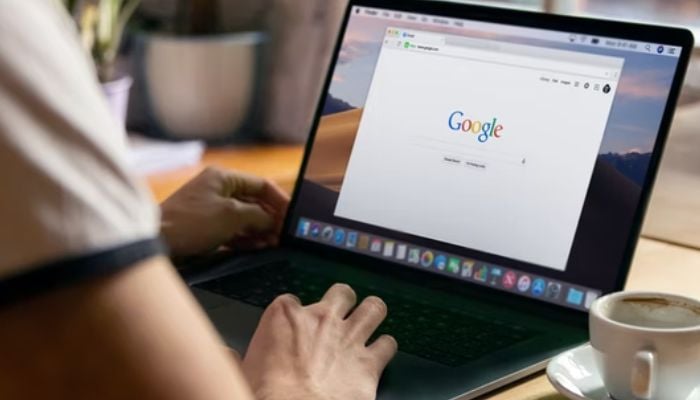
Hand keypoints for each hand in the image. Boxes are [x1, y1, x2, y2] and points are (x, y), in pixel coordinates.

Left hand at [160, 167, 289, 256]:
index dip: (280, 200)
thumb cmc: (191, 222)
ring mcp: (212, 208)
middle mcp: (218, 189)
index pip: (262, 185)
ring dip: (260, 231)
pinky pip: (233, 230)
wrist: (157, 242)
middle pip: (254, 202)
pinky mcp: (206, 227)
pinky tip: (258, 247)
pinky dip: (246, 238)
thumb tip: (273, 220)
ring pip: (245, 218)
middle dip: (271, 219)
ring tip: (274, 243)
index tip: (292, 216)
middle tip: (284, 234)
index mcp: (223, 177)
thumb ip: (258, 215)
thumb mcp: (232, 216)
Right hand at [242, 284, 397, 399]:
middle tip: (340, 313)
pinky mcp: (370, 362)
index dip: (294, 313)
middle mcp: (321, 319)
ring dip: (373, 313)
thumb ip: (233, 357)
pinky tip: (381, 352)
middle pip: (341, 293)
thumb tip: (222, 353)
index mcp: (285, 316)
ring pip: (374, 308)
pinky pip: (388, 343)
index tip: (293, 326)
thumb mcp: (240, 372)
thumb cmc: (266, 395)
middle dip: (343, 301)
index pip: (291, 300)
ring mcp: (349, 337)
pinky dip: (386, 347)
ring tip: (370, 319)